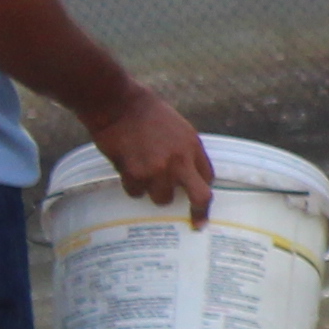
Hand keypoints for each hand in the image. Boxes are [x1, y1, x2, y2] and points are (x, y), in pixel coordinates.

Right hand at [94, 90, 215, 224]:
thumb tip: (190, 177)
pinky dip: (131, 185)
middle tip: (196, 223)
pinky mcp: (135, 174)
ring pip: (161, 199)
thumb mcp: (180, 130)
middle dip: (198, 212)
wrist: (120, 105)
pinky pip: (135, 193)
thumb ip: (188, 153)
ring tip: (144, 175)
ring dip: (153, 192)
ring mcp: (158, 170)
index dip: (205, 191)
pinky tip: (127, 169)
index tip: (204, 206)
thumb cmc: (149, 115)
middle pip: (199, 197)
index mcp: (193, 147)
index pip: (209, 178)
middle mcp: (180, 161)